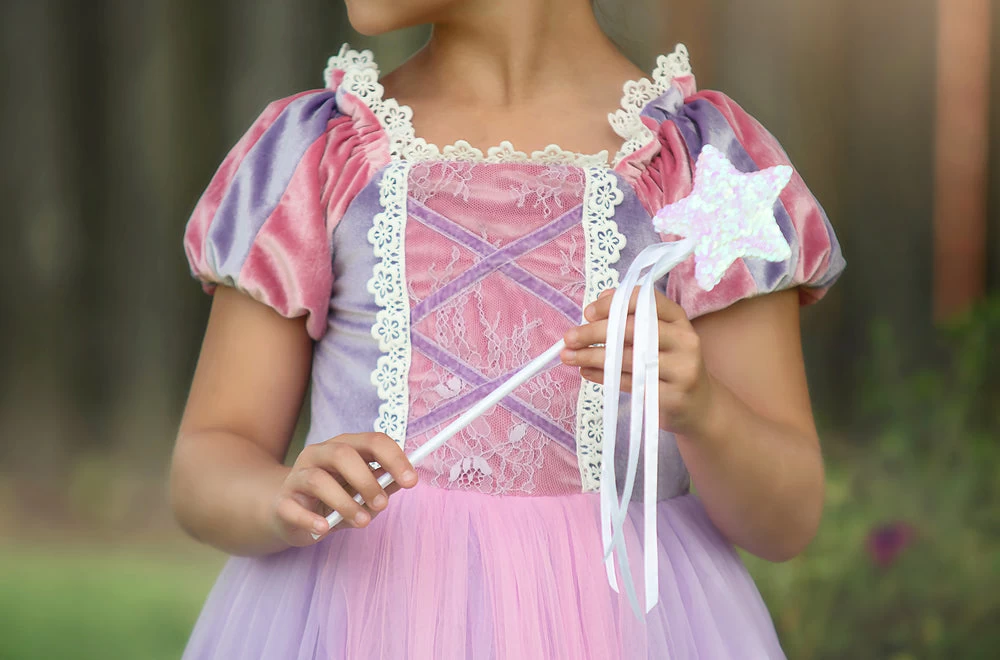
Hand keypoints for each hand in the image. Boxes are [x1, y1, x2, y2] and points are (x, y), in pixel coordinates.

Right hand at [267, 432, 417, 546]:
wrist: (289, 514)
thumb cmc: (334, 499)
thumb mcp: (362, 492)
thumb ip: (382, 485)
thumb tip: (404, 480)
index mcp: (344, 446)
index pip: (373, 441)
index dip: (394, 459)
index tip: (411, 481)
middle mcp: (319, 454)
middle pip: (343, 454)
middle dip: (367, 480)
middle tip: (382, 505)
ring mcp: (297, 476)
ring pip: (318, 480)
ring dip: (345, 503)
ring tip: (362, 522)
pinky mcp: (282, 501)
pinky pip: (293, 508)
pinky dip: (311, 520)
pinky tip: (325, 529)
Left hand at [561, 288, 715, 435]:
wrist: (699, 405)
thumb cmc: (670, 364)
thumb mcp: (660, 335)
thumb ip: (633, 316)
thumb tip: (602, 298)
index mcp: (678, 319)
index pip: (644, 300)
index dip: (612, 304)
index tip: (587, 313)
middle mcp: (684, 340)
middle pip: (631, 329)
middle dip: (593, 332)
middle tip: (568, 337)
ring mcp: (680, 369)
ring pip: (626, 359)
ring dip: (590, 356)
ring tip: (568, 356)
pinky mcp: (670, 396)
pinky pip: (628, 383)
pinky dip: (601, 376)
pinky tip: (585, 371)